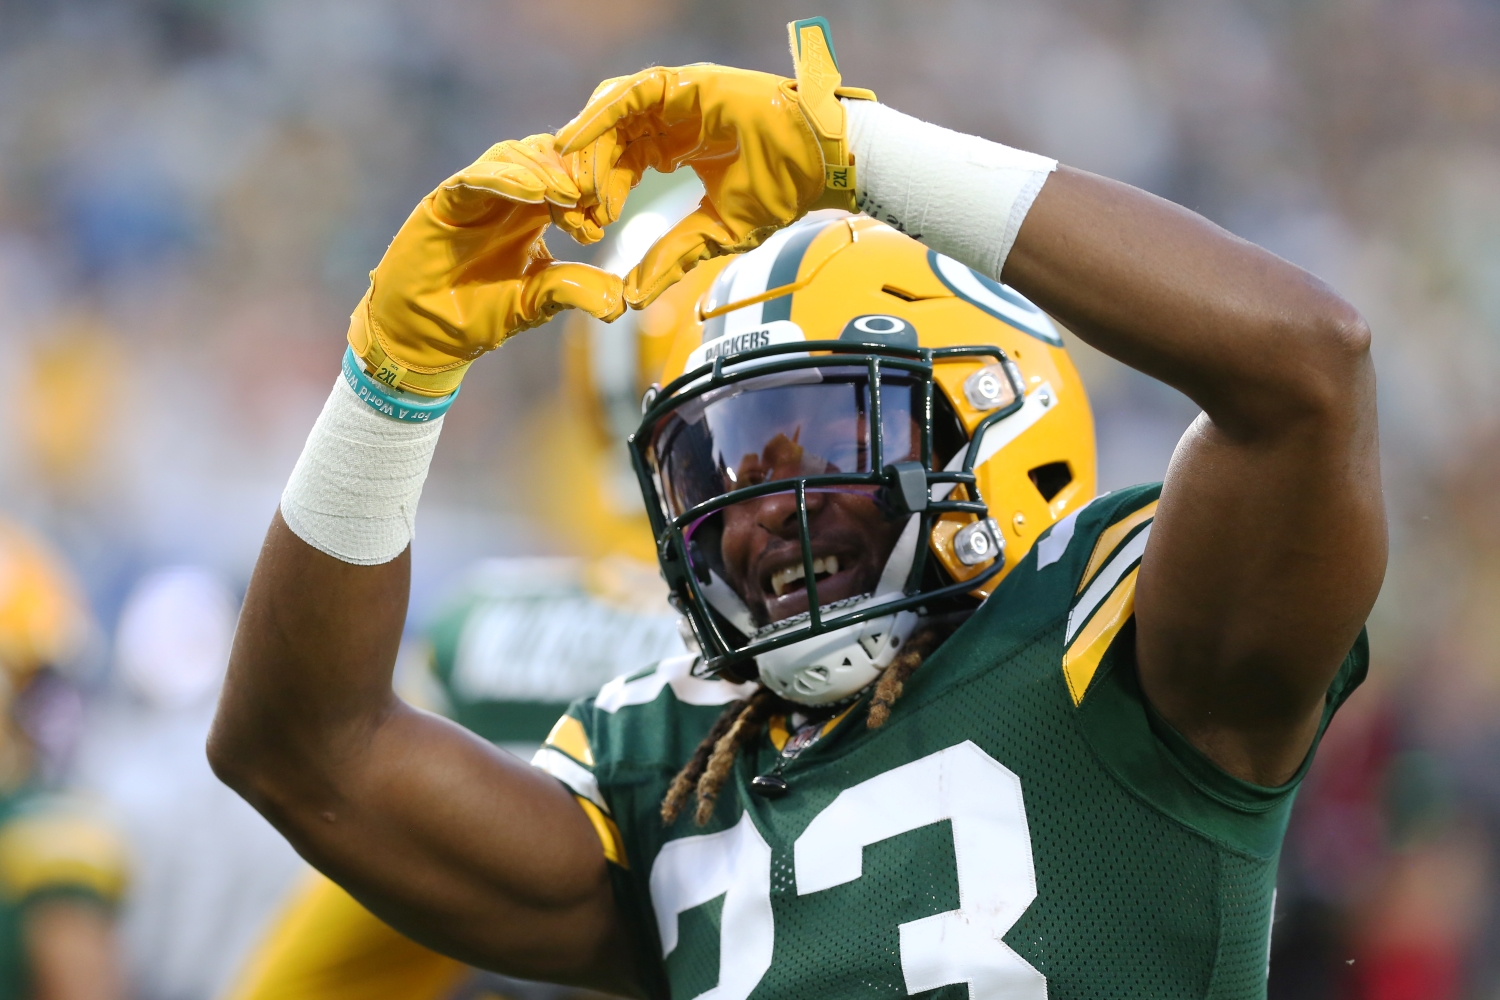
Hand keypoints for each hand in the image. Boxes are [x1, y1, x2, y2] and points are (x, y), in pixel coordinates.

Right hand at [348, 135, 625, 397]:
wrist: (427, 333)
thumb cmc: (479, 314)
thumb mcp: (536, 303)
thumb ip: (572, 290)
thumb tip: (618, 301)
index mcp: (532, 214)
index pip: (567, 180)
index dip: (590, 190)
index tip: (606, 216)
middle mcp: (505, 196)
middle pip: (543, 156)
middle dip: (570, 171)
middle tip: (591, 194)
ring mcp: (474, 195)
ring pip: (511, 157)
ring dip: (542, 171)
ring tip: (566, 193)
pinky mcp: (445, 202)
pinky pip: (475, 178)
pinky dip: (505, 179)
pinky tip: (533, 193)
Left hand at [554, 19, 869, 307]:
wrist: (821, 164)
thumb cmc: (782, 191)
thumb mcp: (716, 233)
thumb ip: (674, 257)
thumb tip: (634, 298)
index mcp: (674, 149)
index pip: (622, 166)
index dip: (601, 194)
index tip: (589, 226)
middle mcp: (669, 120)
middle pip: (609, 139)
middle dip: (586, 171)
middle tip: (570, 204)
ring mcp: (676, 99)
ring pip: (612, 114)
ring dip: (586, 144)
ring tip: (566, 173)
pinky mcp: (685, 84)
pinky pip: (630, 94)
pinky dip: (599, 115)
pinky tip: (575, 139)